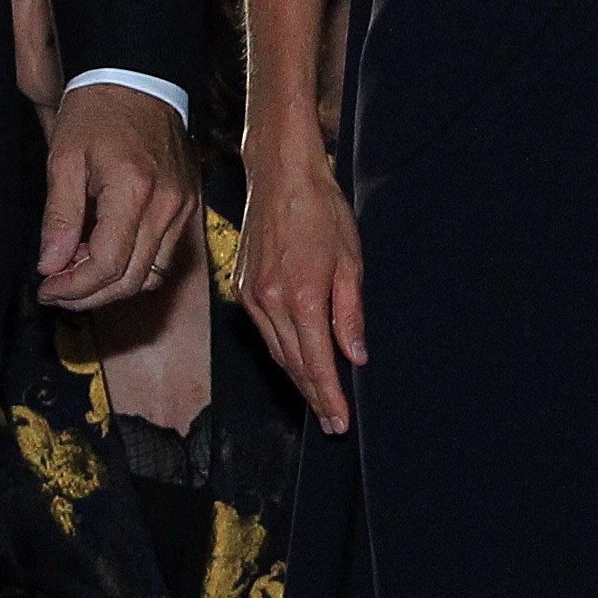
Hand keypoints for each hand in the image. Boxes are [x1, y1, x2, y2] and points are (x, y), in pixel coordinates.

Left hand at [37, 82, 197, 312]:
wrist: (138, 78)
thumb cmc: (97, 113)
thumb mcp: (64, 159)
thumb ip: (59, 218)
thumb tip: (51, 266)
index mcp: (133, 190)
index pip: (107, 265)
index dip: (73, 287)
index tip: (46, 288)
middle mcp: (167, 205)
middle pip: (131, 279)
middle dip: (89, 294)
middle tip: (56, 288)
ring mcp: (182, 207)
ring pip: (151, 275)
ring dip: (112, 285)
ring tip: (78, 268)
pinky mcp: (187, 206)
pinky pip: (164, 256)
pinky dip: (134, 266)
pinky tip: (105, 253)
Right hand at [234, 139, 364, 433]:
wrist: (281, 175)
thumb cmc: (322, 211)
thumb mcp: (350, 261)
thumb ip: (350, 314)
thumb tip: (354, 356)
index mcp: (302, 297)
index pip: (317, 362)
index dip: (330, 396)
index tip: (341, 421)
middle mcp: (271, 302)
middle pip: (293, 364)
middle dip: (314, 395)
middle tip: (332, 422)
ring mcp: (251, 295)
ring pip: (275, 351)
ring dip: (297, 378)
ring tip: (317, 399)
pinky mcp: (242, 286)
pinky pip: (264, 331)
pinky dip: (280, 351)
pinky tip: (295, 359)